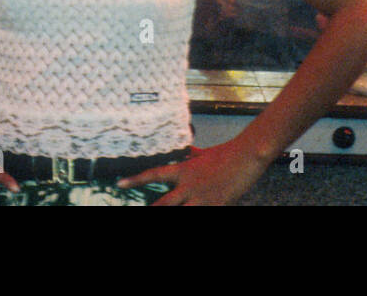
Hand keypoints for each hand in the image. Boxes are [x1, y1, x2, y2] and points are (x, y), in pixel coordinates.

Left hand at [117, 140, 269, 205]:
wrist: (246, 156)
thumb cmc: (226, 153)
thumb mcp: (204, 154)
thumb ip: (191, 155)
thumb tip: (185, 150)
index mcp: (184, 171)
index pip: (155, 174)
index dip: (136, 179)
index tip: (120, 183)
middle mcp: (189, 186)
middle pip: (163, 204)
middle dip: (151, 211)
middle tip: (139, 211)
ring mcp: (202, 199)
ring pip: (180, 213)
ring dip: (172, 214)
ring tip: (155, 216)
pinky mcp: (216, 206)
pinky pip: (204, 215)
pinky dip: (200, 214)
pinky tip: (199, 211)